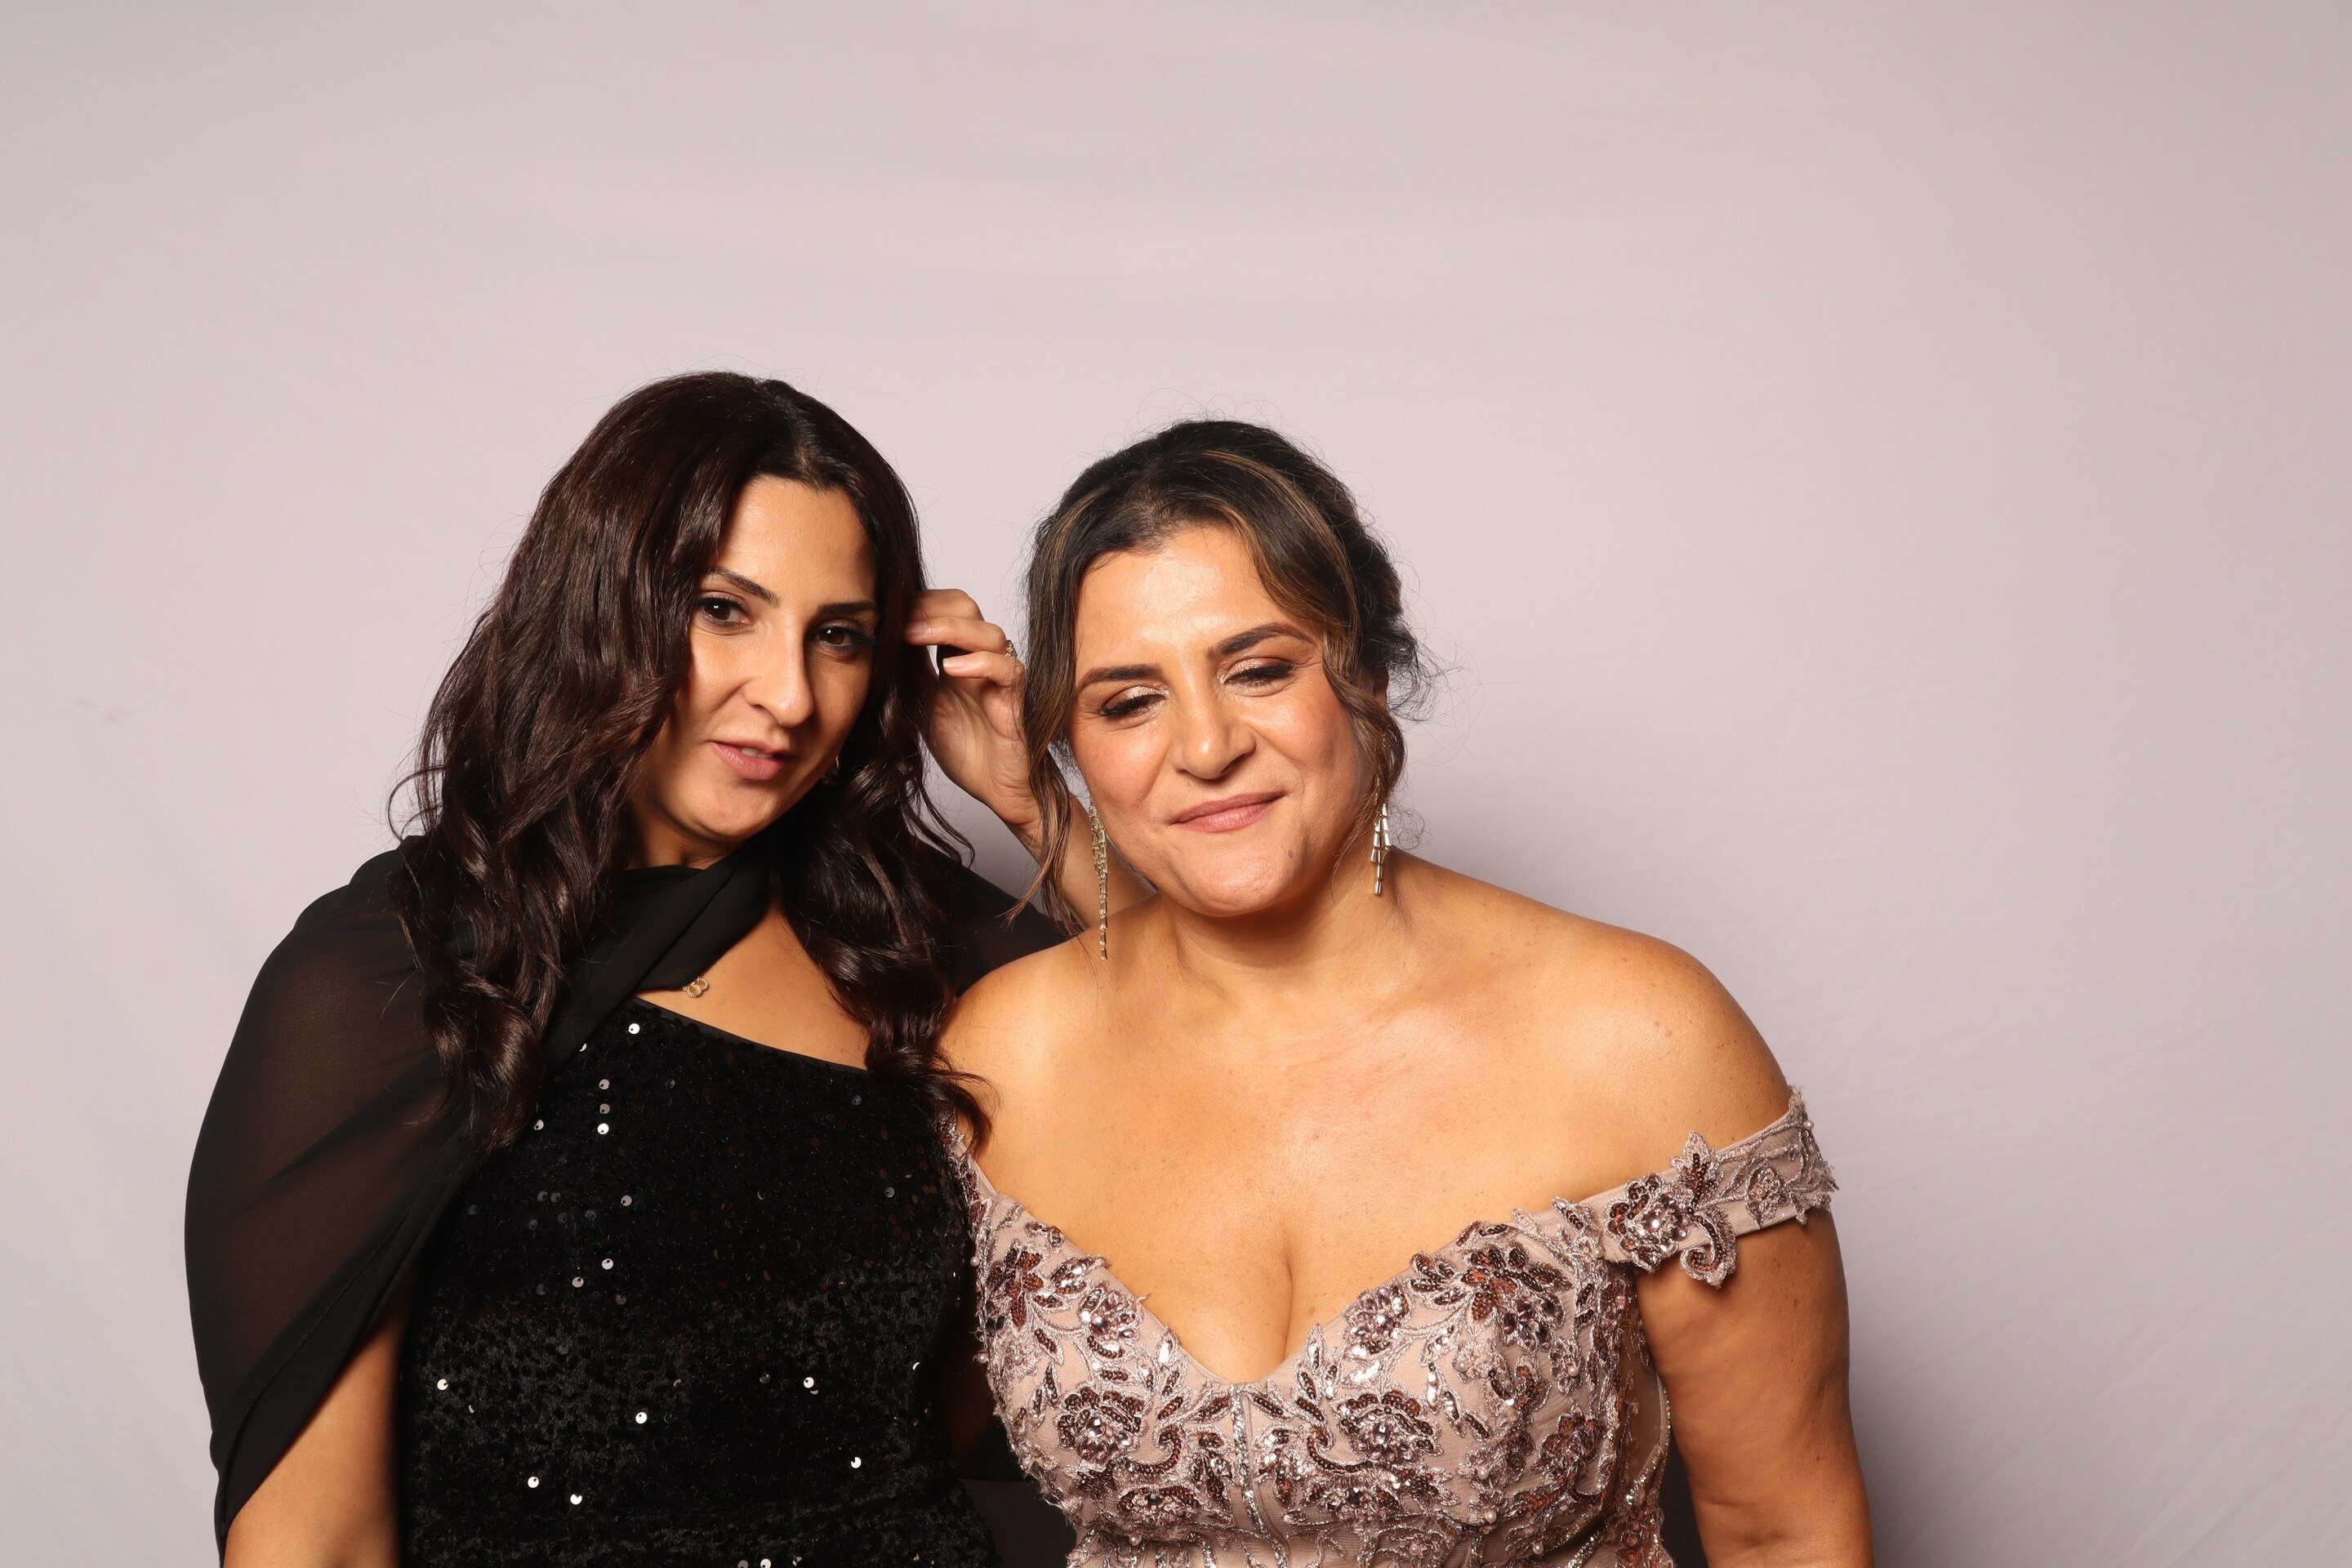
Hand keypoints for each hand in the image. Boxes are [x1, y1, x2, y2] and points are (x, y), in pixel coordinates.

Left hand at [908, 589, 1040, 848]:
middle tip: (898, 619)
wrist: (998, 789)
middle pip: (967, 608)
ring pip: (988, 632)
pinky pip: (1007, 670)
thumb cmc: (967, 750)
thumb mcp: (922, 706)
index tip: (886, 612)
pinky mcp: (1016, 700)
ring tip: (915, 635)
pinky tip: (951, 669)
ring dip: (949, 628)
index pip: (944, 609)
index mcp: (958, 656)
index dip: (918, 604)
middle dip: (931, 607)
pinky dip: (980, 663)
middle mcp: (982, 659)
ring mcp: (1001, 677)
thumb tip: (880, 644)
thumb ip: (909, 675)